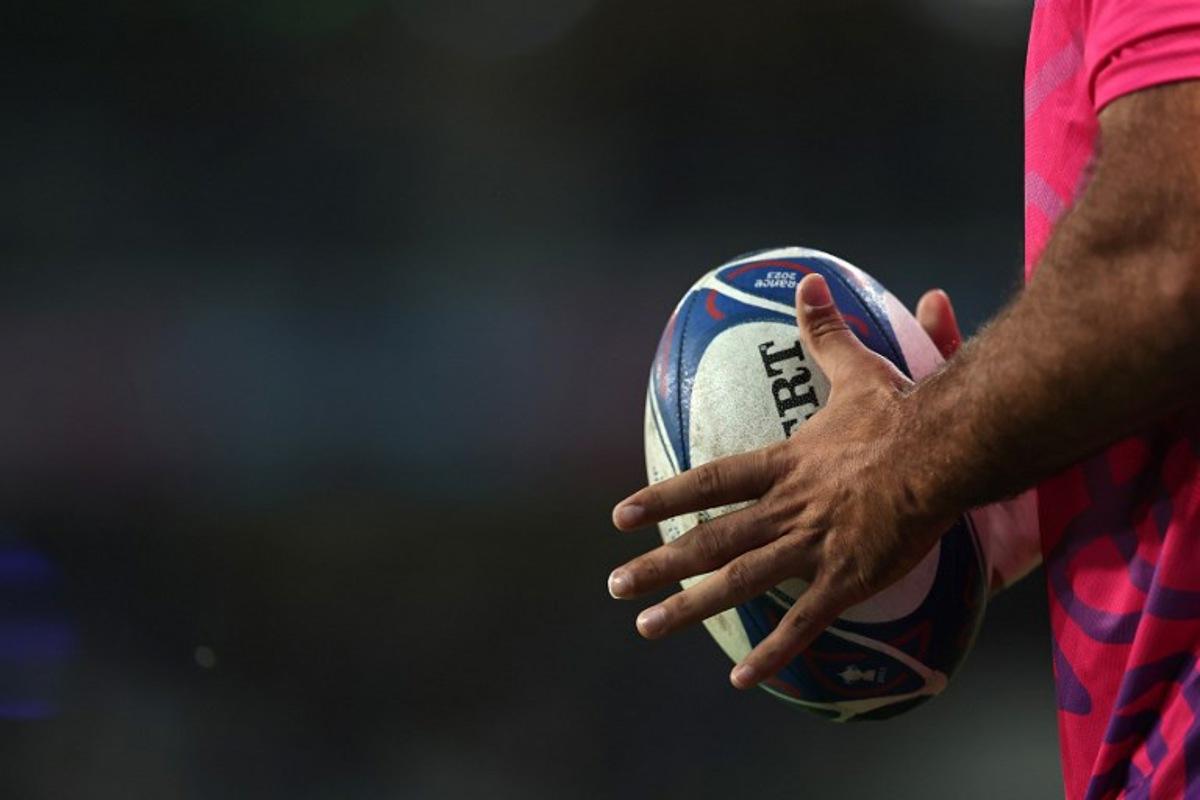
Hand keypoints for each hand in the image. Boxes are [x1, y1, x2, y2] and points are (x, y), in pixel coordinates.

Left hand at [608, 275, 964, 689]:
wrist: (945, 450)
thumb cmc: (902, 412)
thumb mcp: (855, 369)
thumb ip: (824, 332)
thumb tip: (808, 280)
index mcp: (784, 465)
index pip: (709, 481)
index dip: (664, 498)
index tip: (622, 516)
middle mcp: (785, 508)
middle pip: (709, 540)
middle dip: (658, 564)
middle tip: (614, 585)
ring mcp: (812, 546)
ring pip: (738, 582)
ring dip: (689, 606)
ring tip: (645, 627)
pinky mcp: (846, 578)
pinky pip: (803, 623)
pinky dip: (771, 652)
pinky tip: (740, 679)